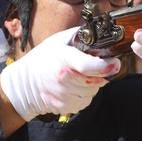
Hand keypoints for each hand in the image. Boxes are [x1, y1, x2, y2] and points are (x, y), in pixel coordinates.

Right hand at [0, 27, 120, 120]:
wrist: (25, 83)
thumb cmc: (43, 59)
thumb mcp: (59, 40)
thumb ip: (81, 36)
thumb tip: (101, 33)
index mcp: (63, 60)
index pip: (90, 66)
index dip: (107, 66)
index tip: (115, 63)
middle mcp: (64, 80)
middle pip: (96, 80)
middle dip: (100, 74)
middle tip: (93, 67)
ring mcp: (65, 96)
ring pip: (93, 92)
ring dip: (92, 84)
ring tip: (79, 76)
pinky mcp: (66, 107)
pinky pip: (85, 102)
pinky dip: (84, 94)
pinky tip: (74, 87)